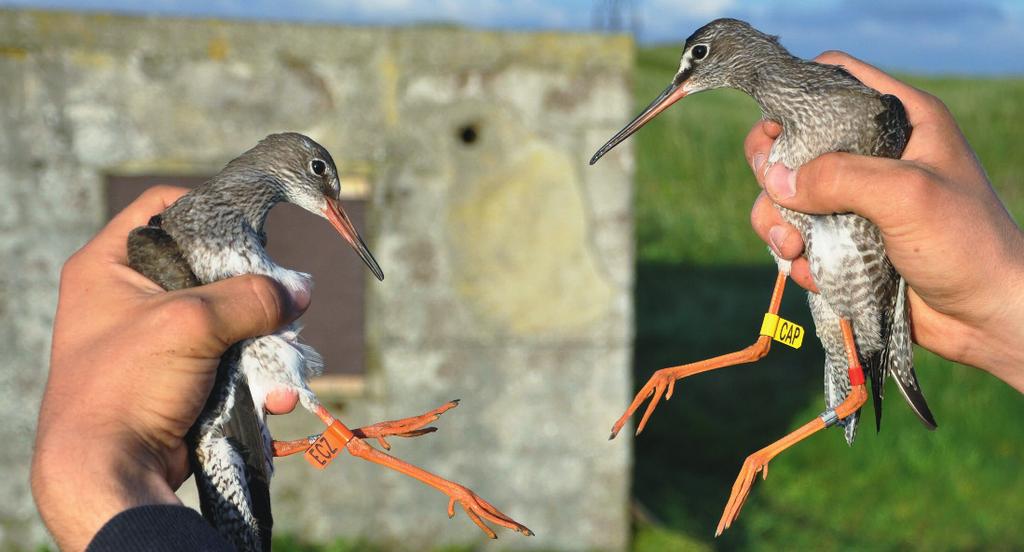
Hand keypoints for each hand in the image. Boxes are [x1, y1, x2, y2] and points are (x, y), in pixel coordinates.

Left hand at [32, 186, 307, 549]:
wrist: (110, 473)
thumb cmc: (127, 386)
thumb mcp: (190, 324)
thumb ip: (250, 298)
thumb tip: (299, 292)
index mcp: (109, 266)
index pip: (160, 208)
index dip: (206, 207)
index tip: (249, 226)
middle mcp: (129, 296)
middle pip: (208, 267)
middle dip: (252, 291)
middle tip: (280, 302)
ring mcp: (156, 340)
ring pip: (228, 319)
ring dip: (263, 341)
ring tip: (283, 362)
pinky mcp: (180, 377)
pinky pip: (230, 360)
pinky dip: (255, 374)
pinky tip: (273, 395)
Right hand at [746, 51, 1023, 390]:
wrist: (987, 318)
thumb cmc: (967, 244)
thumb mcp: (907, 195)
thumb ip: (840, 177)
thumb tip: (775, 178)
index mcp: (900, 119)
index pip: (836, 78)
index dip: (798, 96)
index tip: (774, 133)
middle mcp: (874, 154)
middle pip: (794, 141)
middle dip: (774, 172)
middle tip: (778, 199)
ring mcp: (856, 200)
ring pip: (786, 196)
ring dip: (777, 223)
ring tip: (794, 251)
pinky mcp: (844, 242)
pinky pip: (798, 239)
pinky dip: (796, 257)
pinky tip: (813, 274)